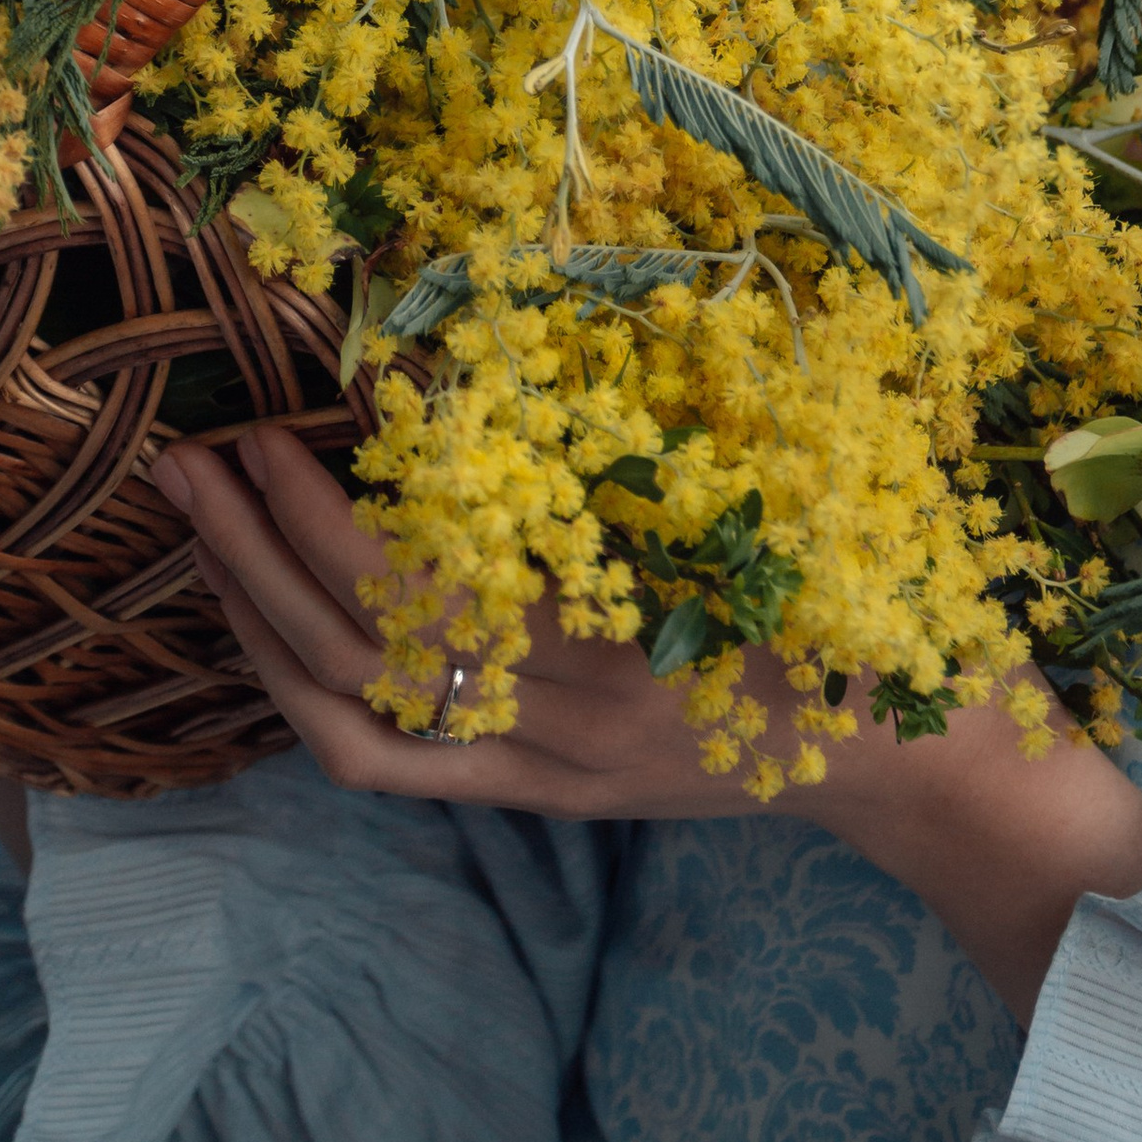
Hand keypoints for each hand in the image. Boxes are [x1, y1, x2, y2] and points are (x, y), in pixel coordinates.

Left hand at [153, 428, 1141, 1017]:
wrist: (937, 774)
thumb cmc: (886, 620)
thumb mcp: (800, 526)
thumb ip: (679, 462)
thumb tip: (538, 344)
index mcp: (637, 657)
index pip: (450, 580)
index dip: (364, 495)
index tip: (319, 393)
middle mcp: (572, 732)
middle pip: (373, 646)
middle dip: (270, 544)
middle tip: (204, 446)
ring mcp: (551, 774)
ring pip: (356, 711)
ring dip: (263, 613)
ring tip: (207, 512)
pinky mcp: (545, 797)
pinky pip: (389, 761)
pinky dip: (309, 692)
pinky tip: (267, 621)